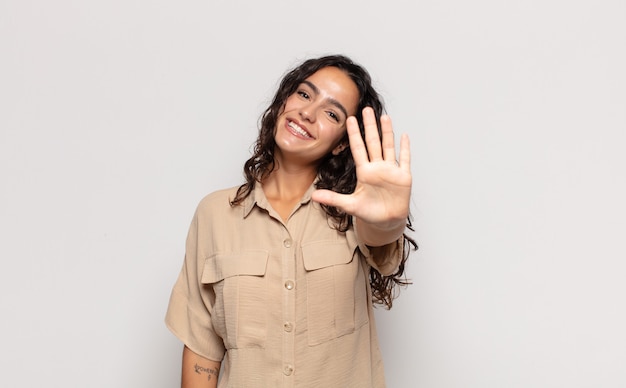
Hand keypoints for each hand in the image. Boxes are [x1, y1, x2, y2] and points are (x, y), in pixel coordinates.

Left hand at [312, 107, 410, 230]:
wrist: (386, 222)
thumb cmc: (369, 212)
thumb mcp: (349, 205)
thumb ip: (333, 199)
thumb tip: (313, 197)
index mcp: (364, 172)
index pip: (358, 148)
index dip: (354, 134)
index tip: (350, 119)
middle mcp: (377, 167)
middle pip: (373, 142)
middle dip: (370, 126)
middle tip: (366, 109)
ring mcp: (391, 171)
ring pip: (388, 147)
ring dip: (387, 132)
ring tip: (384, 117)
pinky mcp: (403, 177)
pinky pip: (404, 160)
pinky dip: (405, 149)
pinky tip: (404, 136)